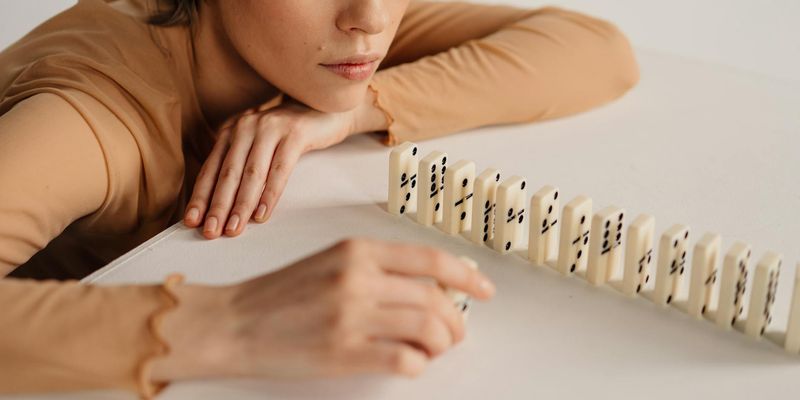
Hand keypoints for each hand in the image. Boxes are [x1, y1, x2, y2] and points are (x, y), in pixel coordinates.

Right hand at [152, 238, 495, 381]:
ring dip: (441, 343)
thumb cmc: (281, 294)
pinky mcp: (343, 352)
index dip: (466, 275)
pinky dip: (418, 364)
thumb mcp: (331, 261)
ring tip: (434, 349)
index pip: (430, 259)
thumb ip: (377, 268)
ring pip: (427, 328)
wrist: (234, 322)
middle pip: (434, 298)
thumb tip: (430, 287)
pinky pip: (404, 360)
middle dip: (456, 320)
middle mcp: (357, 278)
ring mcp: (351, 316)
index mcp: (357, 250)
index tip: (484, 288)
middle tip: (456, 333)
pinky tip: (410, 362)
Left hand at [183, 98, 355, 238]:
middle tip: (211, 231)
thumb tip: (222, 207)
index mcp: (231, 132)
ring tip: (234, 228)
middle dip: (218, 206)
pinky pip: (280, 170)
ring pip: (252, 174)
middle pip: (228, 173)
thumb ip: (240, 166)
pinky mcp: (295, 134)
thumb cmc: (289, 134)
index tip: (191, 222)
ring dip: (241, 204)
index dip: (200, 197)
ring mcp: (270, 128)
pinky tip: (263, 214)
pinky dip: (270, 194)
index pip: (211, 169)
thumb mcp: (258, 146)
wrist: (326, 107)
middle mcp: (246, 126)